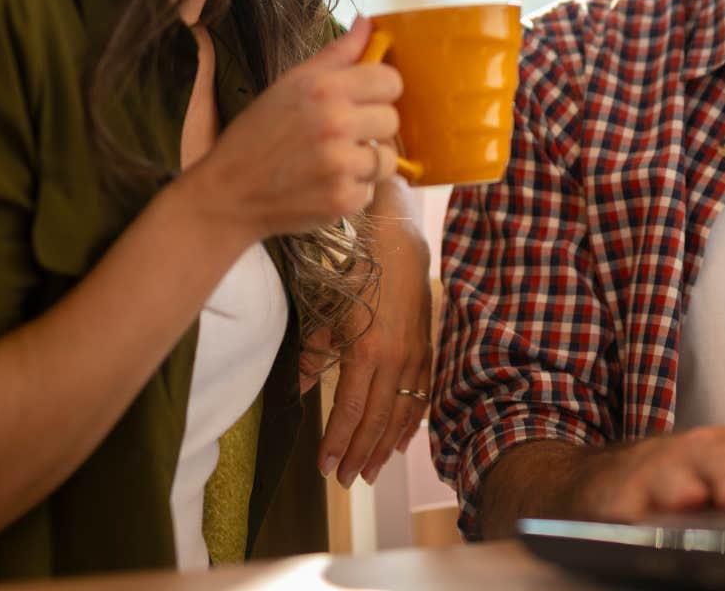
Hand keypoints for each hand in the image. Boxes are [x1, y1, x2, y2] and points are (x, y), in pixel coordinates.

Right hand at [180, 16, 402, 243]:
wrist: (227, 194)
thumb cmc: (258, 135)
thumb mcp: (290, 84)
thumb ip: (336, 54)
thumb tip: (367, 22)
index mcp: (323, 87)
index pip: (391, 80)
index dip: (380, 91)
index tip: (363, 100)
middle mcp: (335, 123)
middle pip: (392, 119)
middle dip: (371, 127)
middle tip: (341, 134)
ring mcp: (340, 164)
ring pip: (387, 157)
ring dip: (365, 161)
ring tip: (332, 160)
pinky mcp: (343, 199)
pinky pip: (371, 189)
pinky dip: (352, 189)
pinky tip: (323, 183)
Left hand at [303, 174, 433, 486]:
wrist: (399, 244)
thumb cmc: (355, 273)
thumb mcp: (325, 311)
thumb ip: (313, 354)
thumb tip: (297, 388)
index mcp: (365, 351)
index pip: (349, 410)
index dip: (336, 442)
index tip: (323, 467)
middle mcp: (394, 360)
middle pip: (375, 420)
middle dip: (359, 454)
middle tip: (345, 481)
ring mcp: (415, 356)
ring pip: (401, 413)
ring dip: (384, 446)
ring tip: (369, 472)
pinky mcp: (426, 350)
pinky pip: (421, 395)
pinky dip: (411, 422)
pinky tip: (400, 441)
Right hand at [574, 420, 724, 521]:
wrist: (612, 479)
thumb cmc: (690, 478)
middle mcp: (699, 453)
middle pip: (721, 455)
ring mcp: (660, 475)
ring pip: (675, 480)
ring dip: (685, 492)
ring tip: (692, 503)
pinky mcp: (624, 501)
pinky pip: (635, 510)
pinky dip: (644, 518)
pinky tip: (652, 527)